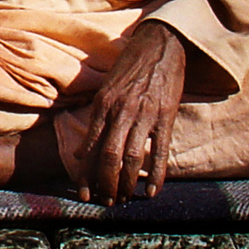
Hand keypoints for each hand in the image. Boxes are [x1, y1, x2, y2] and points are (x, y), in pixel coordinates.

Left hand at [77, 21, 186, 204]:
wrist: (159, 46)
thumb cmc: (130, 68)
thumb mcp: (105, 90)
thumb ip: (95, 121)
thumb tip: (82, 153)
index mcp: (103, 105)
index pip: (91, 147)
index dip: (86, 174)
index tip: (83, 192)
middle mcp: (120, 112)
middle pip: (109, 157)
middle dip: (105, 184)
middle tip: (105, 202)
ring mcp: (144, 115)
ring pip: (132, 158)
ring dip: (127, 183)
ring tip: (124, 200)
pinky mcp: (165, 117)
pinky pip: (160, 151)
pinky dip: (156, 175)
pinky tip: (152, 192)